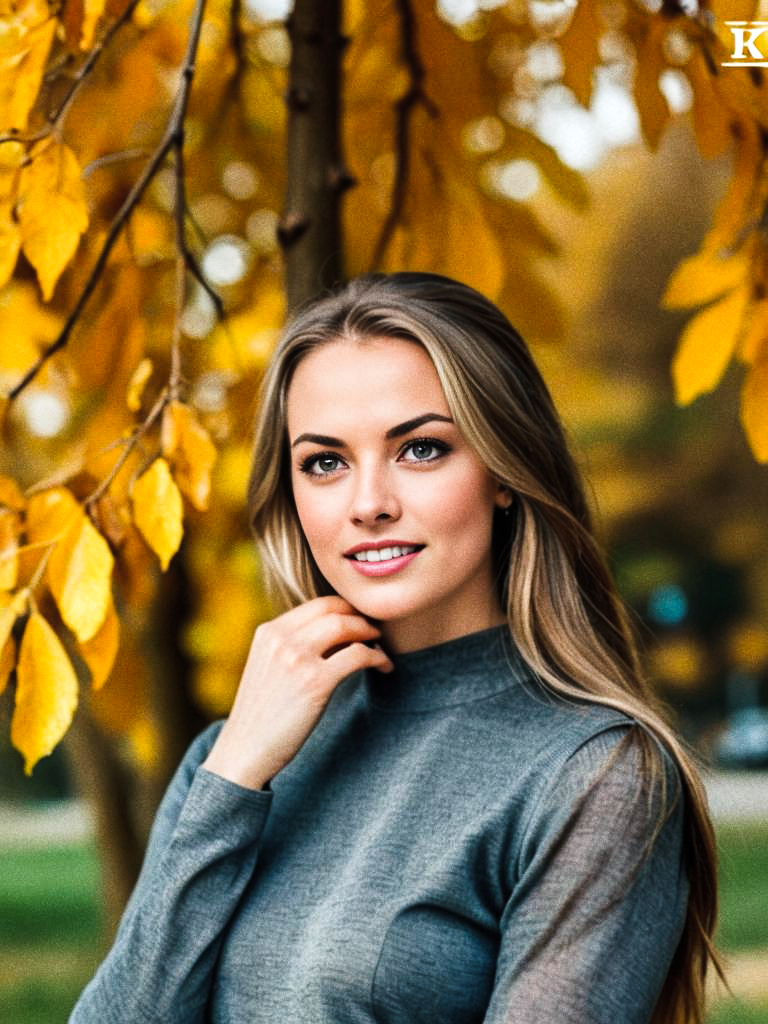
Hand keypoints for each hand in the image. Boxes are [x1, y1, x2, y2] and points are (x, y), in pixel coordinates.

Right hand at [201, 596, 392, 789]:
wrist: (245, 751)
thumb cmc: (262, 714)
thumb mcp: (268, 666)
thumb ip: (292, 645)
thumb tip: (337, 632)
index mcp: (269, 632)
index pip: (319, 604)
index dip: (346, 609)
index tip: (360, 620)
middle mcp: (281, 639)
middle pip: (335, 610)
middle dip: (362, 618)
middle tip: (376, 632)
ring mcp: (297, 658)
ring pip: (348, 626)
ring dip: (371, 633)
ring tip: (380, 648)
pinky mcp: (316, 682)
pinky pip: (359, 655)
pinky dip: (378, 657)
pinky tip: (384, 667)